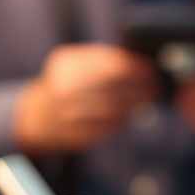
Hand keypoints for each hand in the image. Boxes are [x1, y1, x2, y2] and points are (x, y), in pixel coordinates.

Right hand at [12, 43, 158, 154]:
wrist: (37, 116)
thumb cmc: (64, 81)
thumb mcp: (73, 62)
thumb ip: (101, 58)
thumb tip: (138, 59)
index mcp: (67, 68)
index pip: (110, 67)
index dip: (135, 68)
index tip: (150, 69)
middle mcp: (66, 92)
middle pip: (116, 89)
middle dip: (141, 87)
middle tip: (156, 86)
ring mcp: (71, 117)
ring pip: (116, 109)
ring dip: (137, 103)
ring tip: (148, 98)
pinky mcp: (79, 136)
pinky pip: (111, 126)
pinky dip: (125, 118)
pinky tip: (132, 111)